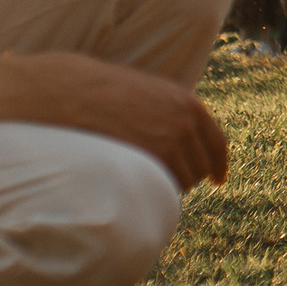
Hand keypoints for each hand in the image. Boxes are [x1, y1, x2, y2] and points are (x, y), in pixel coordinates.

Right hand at [19, 54, 229, 191]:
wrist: (68, 93)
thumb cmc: (99, 93)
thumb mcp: (146, 94)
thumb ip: (168, 114)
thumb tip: (180, 141)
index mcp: (187, 104)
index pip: (216, 143)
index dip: (217, 164)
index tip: (217, 179)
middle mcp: (186, 123)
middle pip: (200, 169)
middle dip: (184, 176)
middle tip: (157, 177)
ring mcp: (169, 142)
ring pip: (182, 183)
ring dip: (165, 185)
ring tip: (136, 174)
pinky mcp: (149, 160)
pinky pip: (161, 189)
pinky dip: (152, 192)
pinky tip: (133, 184)